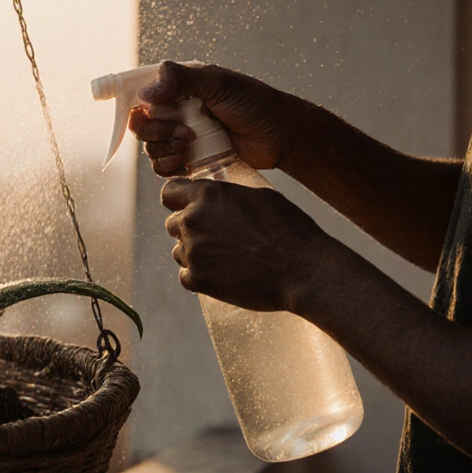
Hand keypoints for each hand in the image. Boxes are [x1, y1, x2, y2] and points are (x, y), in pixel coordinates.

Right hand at [128, 60, 309, 176]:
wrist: (280, 136)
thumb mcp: (218, 83)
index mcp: (179, 88)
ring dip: (165, 149)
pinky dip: (169, 166)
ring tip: (190, 144)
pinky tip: (186, 161)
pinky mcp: (189, 158)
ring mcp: (181, 135)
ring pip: (150, 148)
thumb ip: (181, 80)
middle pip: (142, 125)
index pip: (142, 95)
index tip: (151, 113)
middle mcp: (176, 111)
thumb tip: (145, 93)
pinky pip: (163, 167)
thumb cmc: (254, 104)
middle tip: (185, 132)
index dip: (139, 106)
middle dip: (157, 132)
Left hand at [161, 177, 338, 311]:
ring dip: (196, 254)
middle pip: (173, 224)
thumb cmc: (288, 230)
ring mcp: (193, 252)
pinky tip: (223, 275)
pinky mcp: (198, 279)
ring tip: (227, 258)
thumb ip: (228, 196)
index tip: (185, 207)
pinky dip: (200, 277)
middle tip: (217, 237)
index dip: (178, 200)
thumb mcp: (259, 196)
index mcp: (207, 195)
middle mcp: (193, 221)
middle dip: (190, 229)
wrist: (302, 269)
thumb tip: (218, 198)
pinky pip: (186, 276)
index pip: (169, 192)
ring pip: (179, 251)